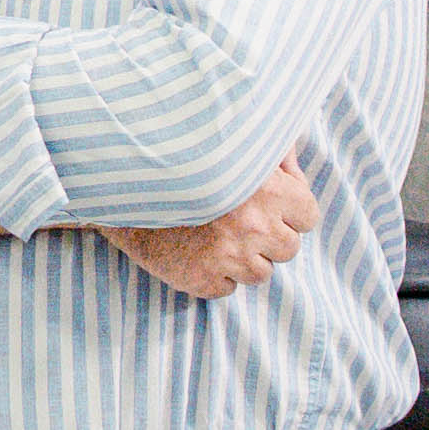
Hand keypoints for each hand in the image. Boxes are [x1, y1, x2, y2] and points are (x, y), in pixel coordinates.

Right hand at [106, 160, 316, 300]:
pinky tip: (196, 250)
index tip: (268, 203)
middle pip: (289, 248)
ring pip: (261, 273)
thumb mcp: (233, 140)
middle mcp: (252, 227)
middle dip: (269, 236)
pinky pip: (226, 288)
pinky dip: (214, 275)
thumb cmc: (183, 157)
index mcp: (269, 191)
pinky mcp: (200, 280)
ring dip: (244, 258)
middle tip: (238, 219)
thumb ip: (274, 150)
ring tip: (215, 234)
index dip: (289, 209)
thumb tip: (294, 163)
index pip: (308, 216)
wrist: (120, 183)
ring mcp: (227, 258)